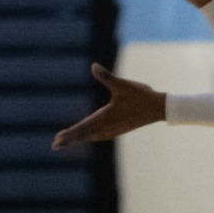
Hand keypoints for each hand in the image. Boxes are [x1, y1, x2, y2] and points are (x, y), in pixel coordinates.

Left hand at [53, 64, 168, 149]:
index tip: (57, 139)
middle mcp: (108, 125)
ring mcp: (114, 129)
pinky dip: (91, 137)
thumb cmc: (141, 96)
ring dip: (79, 139)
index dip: (70, 133)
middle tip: (54, 146)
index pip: (83, 127)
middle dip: (69, 140)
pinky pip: (100, 136)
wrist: (159, 108)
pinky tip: (91, 137)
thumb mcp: (122, 84)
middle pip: (84, 135)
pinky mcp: (120, 128)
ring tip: (67, 142)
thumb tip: (93, 66)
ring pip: (92, 136)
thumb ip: (106, 77)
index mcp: (106, 117)